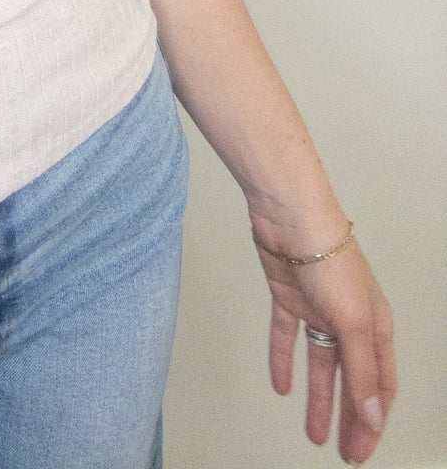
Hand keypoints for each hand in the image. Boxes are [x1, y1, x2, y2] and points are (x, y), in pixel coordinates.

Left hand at [250, 212, 396, 464]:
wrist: (290, 217)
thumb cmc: (331, 260)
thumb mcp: (354, 322)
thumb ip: (361, 371)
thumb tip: (371, 416)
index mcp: (376, 326)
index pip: (380, 384)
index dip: (372, 419)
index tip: (362, 450)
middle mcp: (350, 320)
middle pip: (352, 379)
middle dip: (349, 417)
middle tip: (343, 453)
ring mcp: (318, 309)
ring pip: (321, 364)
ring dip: (319, 398)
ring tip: (314, 433)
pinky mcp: (289, 298)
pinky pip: (287, 337)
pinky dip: (283, 361)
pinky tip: (280, 386)